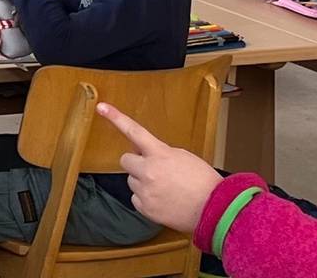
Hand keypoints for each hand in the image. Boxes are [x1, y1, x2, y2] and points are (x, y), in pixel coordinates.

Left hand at [104, 102, 225, 235]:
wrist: (215, 210)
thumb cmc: (204, 182)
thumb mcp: (184, 157)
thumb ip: (162, 153)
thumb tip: (148, 156)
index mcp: (160, 154)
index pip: (135, 131)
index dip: (116, 118)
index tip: (101, 107)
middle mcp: (148, 171)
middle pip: (126, 160)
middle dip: (136, 163)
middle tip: (153, 169)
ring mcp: (145, 191)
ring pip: (132, 181)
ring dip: (143, 182)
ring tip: (165, 188)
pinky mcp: (145, 208)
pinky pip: (136, 199)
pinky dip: (146, 199)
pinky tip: (163, 200)